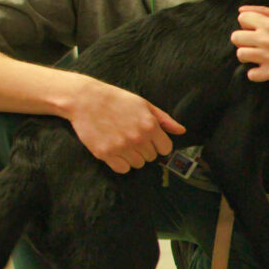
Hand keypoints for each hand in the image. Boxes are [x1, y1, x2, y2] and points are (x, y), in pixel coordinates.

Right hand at [64, 77, 185, 173]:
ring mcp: (121, 147)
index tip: (149, 139)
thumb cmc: (117, 100)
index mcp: (150, 126)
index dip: (158, 144)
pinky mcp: (106, 154)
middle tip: (131, 136)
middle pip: (151, 157)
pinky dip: (121, 163)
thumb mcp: (144, 104)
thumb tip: (182, 131)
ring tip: (122, 142)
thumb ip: (164, 119)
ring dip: (132, 157)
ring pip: (138, 164)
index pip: (165, 149)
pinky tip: (115, 150)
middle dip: (144, 149)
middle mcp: (138, 138)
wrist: (85, 99)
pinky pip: (122, 169)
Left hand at [232, 6, 268, 84]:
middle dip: (243, 39)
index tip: (254, 29)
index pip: (242, 18)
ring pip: (240, 54)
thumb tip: (240, 9)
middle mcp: (268, 39)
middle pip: (236, 37)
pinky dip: (255, 73)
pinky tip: (262, 69)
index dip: (247, 23)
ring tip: (256, 55)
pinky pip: (251, 74)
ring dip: (246, 55)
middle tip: (253, 43)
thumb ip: (263, 10)